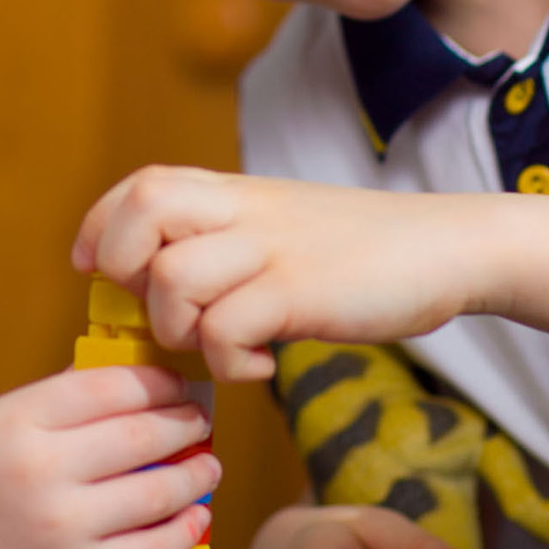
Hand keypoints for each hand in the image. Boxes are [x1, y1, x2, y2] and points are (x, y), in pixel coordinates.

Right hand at [0, 365, 216, 548]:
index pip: (110, 386)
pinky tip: (197, 518)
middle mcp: (41, 470)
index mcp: (16, 422)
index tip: (177, 384)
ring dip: (196, 476)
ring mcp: (63, 527)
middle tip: (201, 420)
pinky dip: (185, 532)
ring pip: (157, 492)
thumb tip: (123, 376)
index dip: (158, 382)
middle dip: (185, 423)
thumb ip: (51, 401)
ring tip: (209, 466)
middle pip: (142, 434)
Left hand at [73, 167, 483, 381]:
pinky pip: (225, 330)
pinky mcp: (301, 293)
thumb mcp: (281, 226)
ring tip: (220, 341)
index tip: (100, 269)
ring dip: (180, 327)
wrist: (448, 247)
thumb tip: (159, 284)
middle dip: (125, 268)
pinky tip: (261, 363)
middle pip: (143, 210)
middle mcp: (244, 210)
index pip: (140, 185)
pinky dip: (230, 361)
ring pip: (173, 278)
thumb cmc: (361, 251)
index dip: (103, 227)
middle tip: (160, 310)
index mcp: (234, 192)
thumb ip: (225, 240)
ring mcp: (272, 249)